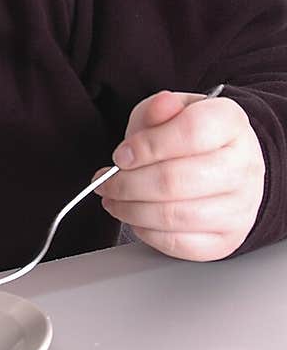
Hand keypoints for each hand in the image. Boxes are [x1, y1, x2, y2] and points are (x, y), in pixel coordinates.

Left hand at [93, 90, 265, 260]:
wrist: (227, 165)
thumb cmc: (193, 137)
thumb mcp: (171, 112)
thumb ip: (158, 109)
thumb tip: (160, 106)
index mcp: (231, 123)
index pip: (190, 133)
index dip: (146, 146)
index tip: (121, 155)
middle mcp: (244, 165)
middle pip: (174, 180)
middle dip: (127, 184)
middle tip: (106, 182)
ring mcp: (239, 206)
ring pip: (172, 216)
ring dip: (130, 210)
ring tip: (114, 199)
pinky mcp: (228, 238)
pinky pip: (178, 243)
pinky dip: (147, 232)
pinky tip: (137, 217)